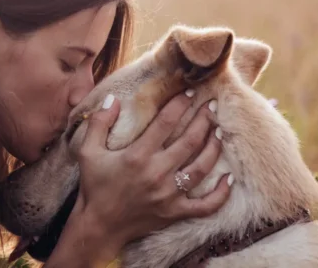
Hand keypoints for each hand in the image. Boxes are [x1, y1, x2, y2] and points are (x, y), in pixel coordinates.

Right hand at [72, 92, 232, 248]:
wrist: (98, 225)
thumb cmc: (94, 186)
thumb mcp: (88, 152)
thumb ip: (99, 123)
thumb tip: (112, 98)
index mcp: (137, 155)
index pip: (166, 122)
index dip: (180, 104)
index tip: (191, 92)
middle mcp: (157, 173)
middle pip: (190, 141)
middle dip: (204, 119)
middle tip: (212, 105)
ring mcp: (169, 195)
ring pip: (202, 167)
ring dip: (214, 147)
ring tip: (219, 131)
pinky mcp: (175, 212)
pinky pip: (206, 205)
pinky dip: (221, 193)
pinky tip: (229, 177)